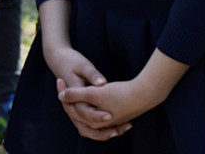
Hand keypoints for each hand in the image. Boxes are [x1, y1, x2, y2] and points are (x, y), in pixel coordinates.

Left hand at [55, 49, 187, 139]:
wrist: (144, 94)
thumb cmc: (119, 93)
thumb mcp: (94, 92)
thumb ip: (76, 95)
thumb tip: (60, 96)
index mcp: (93, 120)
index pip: (72, 110)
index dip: (63, 94)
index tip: (60, 79)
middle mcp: (101, 124)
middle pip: (79, 114)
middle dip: (70, 100)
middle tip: (64, 84)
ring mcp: (110, 122)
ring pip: (88, 115)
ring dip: (80, 104)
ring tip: (74, 92)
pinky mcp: (117, 117)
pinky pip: (99, 113)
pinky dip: (91, 105)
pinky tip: (89, 95)